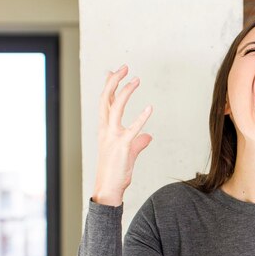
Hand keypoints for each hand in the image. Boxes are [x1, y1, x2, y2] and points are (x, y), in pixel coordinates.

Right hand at [92, 65, 152, 205]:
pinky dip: (141, 117)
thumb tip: (148, 135)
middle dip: (114, 81)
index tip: (114, 71)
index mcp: (104, 129)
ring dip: (125, 92)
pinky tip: (150, 108)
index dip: (109, 86)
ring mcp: (113, 137)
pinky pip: (132, 129)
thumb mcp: (129, 153)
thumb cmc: (116, 171)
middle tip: (124, 67)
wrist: (108, 189)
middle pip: (106, 99)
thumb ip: (138, 142)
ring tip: (136, 79)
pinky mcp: (123, 146)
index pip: (105, 102)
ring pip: (116, 108)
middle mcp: (106, 130)